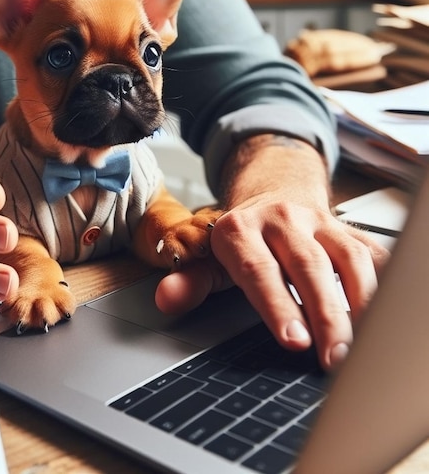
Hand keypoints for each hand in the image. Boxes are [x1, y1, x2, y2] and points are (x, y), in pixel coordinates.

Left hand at [154, 135, 390, 370]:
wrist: (274, 193)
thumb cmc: (242, 238)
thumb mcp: (210, 258)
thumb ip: (191, 281)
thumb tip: (165, 300)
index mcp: (240, 229)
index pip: (258, 271)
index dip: (277, 306)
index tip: (295, 342)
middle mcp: (281, 220)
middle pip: (307, 266)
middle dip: (325, 314)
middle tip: (335, 358)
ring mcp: (318, 221)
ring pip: (348, 257)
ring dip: (361, 301)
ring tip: (366, 344)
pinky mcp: (347, 228)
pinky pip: (373, 251)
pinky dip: (384, 281)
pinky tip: (385, 312)